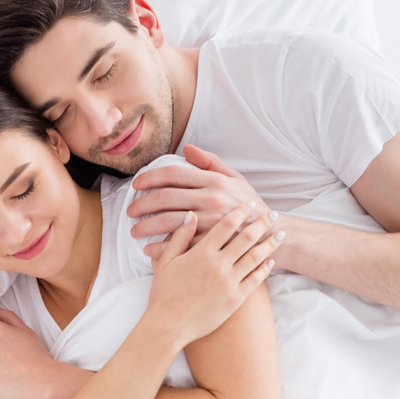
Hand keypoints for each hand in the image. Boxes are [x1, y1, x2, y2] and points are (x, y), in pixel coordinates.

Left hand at [128, 144, 265, 258]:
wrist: (269, 233)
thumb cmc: (249, 204)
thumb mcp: (235, 177)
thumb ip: (210, 162)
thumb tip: (187, 149)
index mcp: (214, 181)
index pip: (174, 174)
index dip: (150, 177)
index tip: (137, 184)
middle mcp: (211, 199)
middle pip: (166, 197)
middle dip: (142, 203)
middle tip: (130, 210)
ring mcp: (211, 222)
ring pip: (169, 221)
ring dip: (147, 226)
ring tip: (135, 230)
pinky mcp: (212, 243)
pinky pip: (180, 245)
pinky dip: (161, 248)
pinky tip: (149, 249)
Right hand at [147, 203, 281, 346]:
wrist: (169, 325)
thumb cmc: (163, 293)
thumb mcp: (166, 260)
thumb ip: (180, 236)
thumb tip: (191, 215)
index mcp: (201, 252)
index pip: (226, 225)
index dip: (239, 212)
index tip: (249, 204)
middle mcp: (218, 265)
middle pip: (246, 238)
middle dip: (261, 223)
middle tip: (272, 214)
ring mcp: (229, 282)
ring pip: (255, 257)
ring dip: (269, 244)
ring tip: (280, 235)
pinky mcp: (236, 299)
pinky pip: (255, 280)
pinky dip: (265, 268)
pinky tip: (270, 261)